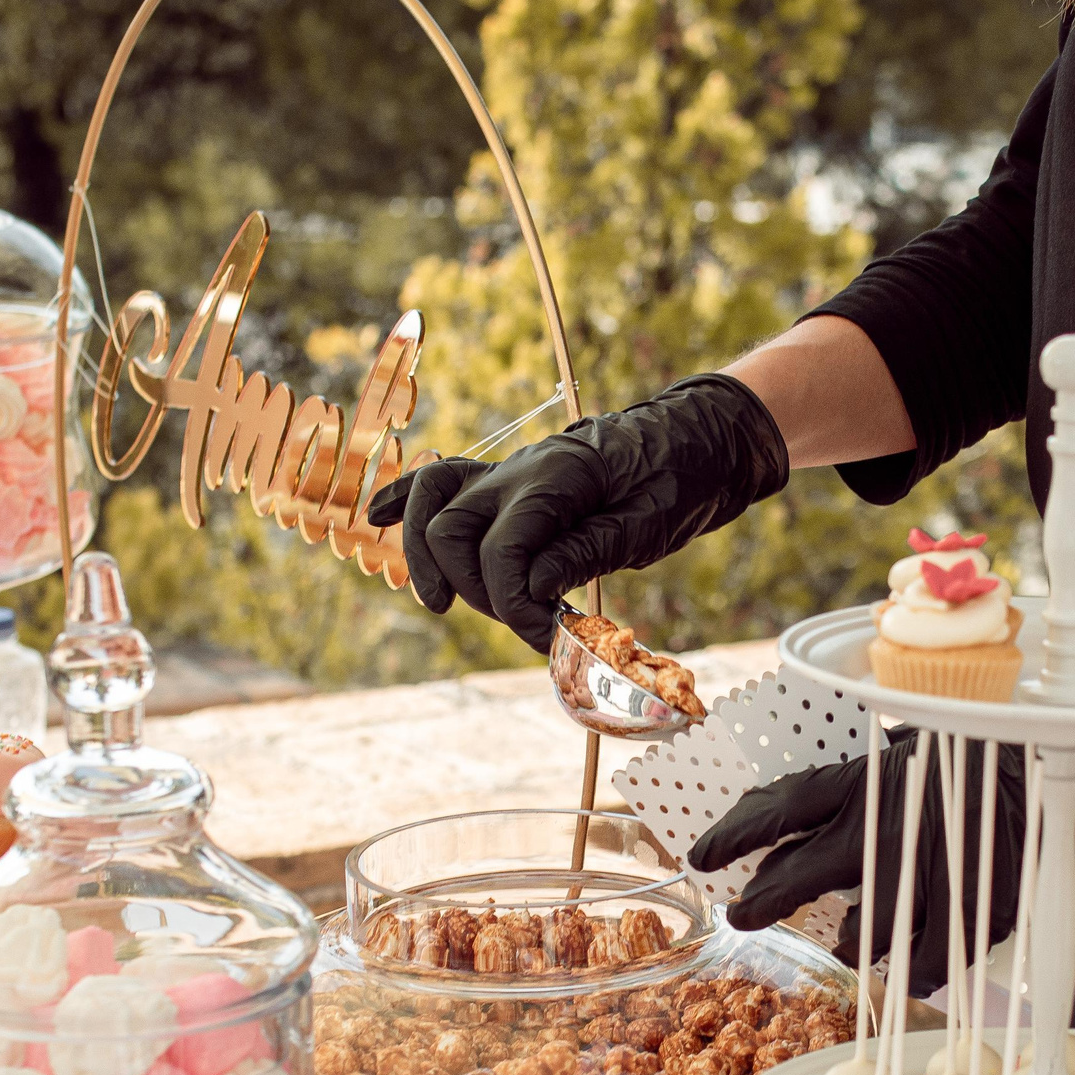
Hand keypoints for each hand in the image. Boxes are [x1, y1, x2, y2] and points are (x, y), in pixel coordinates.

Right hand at [365, 373, 788, 651]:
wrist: (698, 437)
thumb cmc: (683, 479)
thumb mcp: (649, 524)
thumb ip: (585, 552)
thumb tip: (529, 587)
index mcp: (558, 477)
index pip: (502, 550)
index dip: (514, 605)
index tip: (546, 636)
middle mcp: (520, 468)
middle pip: (451, 529)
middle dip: (474, 589)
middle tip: (524, 622)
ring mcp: (509, 469)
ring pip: (432, 501)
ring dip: (428, 555)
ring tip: (442, 603)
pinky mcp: (510, 480)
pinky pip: (443, 478)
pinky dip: (405, 498)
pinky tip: (375, 519)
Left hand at [692, 737, 1074, 993]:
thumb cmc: (1000, 753)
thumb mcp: (925, 742)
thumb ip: (874, 779)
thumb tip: (813, 814)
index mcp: (875, 779)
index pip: (783, 807)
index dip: (736, 832)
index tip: (702, 853)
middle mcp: (891, 827)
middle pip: (802, 876)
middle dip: (764, 901)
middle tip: (743, 914)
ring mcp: (932, 875)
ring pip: (864, 930)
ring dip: (847, 942)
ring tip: (844, 945)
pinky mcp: (974, 911)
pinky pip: (929, 958)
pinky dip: (914, 967)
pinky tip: (907, 969)